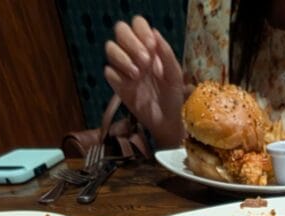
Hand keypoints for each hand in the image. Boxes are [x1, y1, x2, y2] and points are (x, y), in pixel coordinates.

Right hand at [104, 16, 186, 148]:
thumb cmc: (173, 97)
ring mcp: (124, 68)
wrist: (167, 122)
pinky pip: (109, 71)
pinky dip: (118, 75)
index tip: (151, 47)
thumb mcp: (175, 75)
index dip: (141, 31)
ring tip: (138, 75)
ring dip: (123, 58)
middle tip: (145, 62)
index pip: (138, 24)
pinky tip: (131, 85)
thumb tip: (155, 33)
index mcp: (149, 47)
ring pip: (110, 48)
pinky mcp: (117, 84)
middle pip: (120, 30)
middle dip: (131, 43)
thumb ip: (166, 54)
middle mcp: (134, 53)